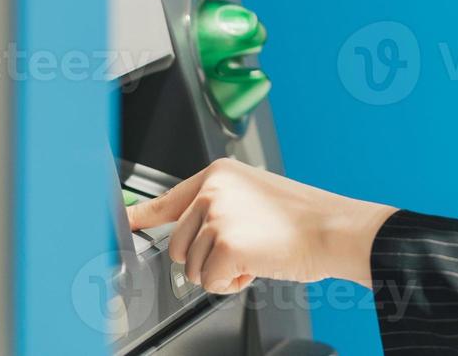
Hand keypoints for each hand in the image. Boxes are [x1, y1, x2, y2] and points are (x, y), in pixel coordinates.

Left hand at [126, 156, 397, 293]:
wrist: (333, 229)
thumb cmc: (303, 217)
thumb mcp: (254, 197)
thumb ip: (218, 208)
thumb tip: (191, 233)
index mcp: (219, 173)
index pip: (168, 199)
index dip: (142, 216)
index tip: (124, 219)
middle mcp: (212, 190)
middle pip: (179, 245)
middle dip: (207, 259)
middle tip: (243, 251)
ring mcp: (216, 215)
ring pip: (194, 267)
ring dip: (222, 272)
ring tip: (256, 255)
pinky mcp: (224, 244)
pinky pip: (212, 281)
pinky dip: (233, 284)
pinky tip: (257, 267)